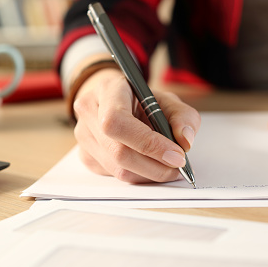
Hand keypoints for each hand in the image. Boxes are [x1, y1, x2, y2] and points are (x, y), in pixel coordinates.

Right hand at [72, 68, 200, 182]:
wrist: (115, 102)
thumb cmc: (140, 100)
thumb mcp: (167, 100)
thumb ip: (183, 117)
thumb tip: (185, 141)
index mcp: (107, 90)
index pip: (117, 121)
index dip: (148, 143)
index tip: (176, 155)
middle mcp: (88, 112)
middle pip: (118, 151)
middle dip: (154, 165)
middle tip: (177, 167)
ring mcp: (83, 136)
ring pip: (118, 169)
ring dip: (149, 174)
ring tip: (167, 166)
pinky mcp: (86, 156)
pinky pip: (114, 176)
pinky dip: (139, 176)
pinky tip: (149, 165)